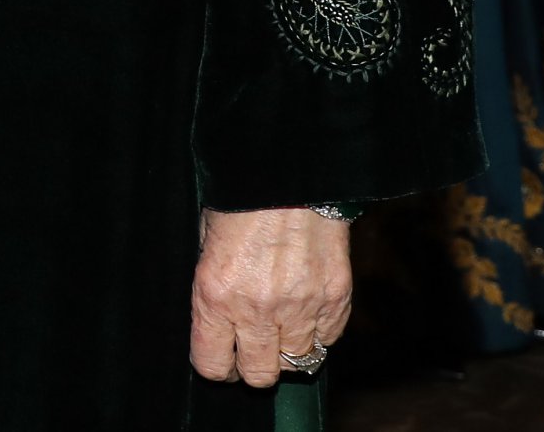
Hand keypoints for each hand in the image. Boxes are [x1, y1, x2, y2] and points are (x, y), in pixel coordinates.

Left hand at [190, 206, 351, 387]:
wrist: (291, 167)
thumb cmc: (243, 195)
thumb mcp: (207, 236)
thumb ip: (212, 284)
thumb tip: (218, 317)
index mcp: (216, 294)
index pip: (212, 365)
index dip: (216, 363)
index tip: (222, 354)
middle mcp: (258, 310)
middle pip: (259, 376)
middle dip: (253, 364)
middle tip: (254, 343)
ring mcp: (301, 307)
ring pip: (298, 363)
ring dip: (289, 348)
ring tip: (284, 324)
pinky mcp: (335, 298)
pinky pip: (328, 338)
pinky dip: (319, 330)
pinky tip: (308, 307)